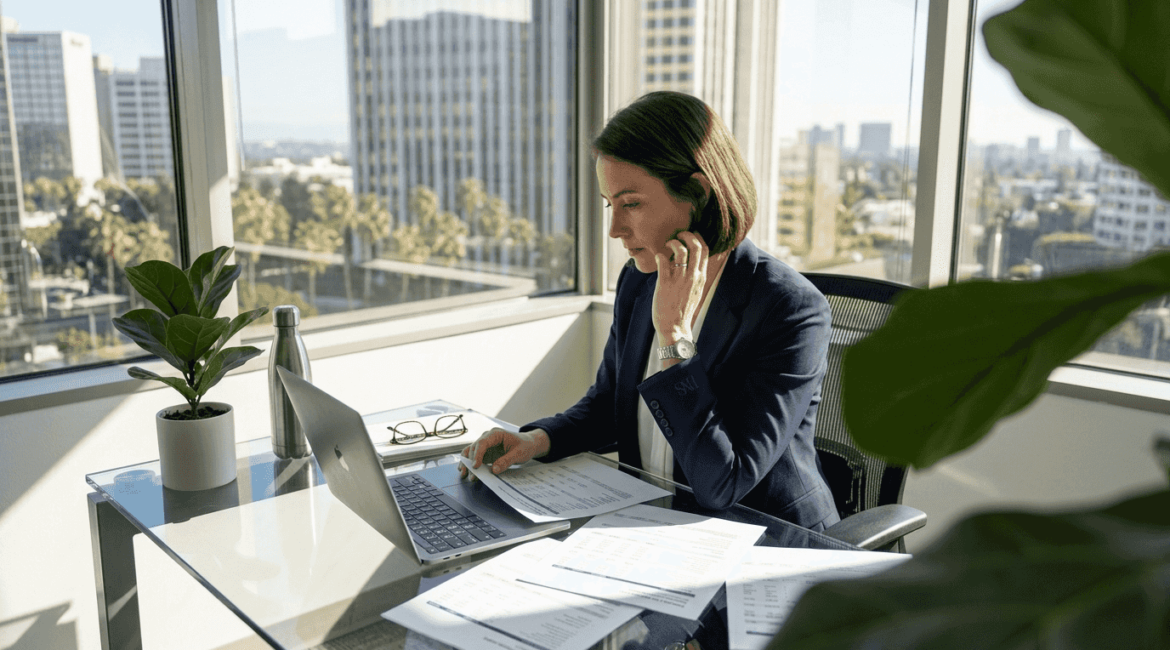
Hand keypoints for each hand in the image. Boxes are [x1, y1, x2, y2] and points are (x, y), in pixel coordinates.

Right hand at [458, 427, 550, 478]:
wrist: (528, 444)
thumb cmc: (524, 446)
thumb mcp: (519, 454)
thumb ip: (506, 461)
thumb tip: (494, 470)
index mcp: (496, 434)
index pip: (482, 443)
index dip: (477, 454)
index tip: (476, 466)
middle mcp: (487, 438)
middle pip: (474, 448)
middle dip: (471, 462)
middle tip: (472, 476)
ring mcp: (485, 445)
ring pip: (470, 453)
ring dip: (466, 463)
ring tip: (464, 474)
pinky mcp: (485, 453)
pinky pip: (474, 458)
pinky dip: (470, 464)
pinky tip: (466, 472)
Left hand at [653, 231, 708, 352]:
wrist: (674, 327)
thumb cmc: (682, 309)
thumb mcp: (695, 291)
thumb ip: (695, 277)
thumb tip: (689, 262)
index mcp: (701, 277)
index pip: (706, 250)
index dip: (698, 238)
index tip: (690, 235)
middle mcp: (693, 276)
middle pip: (696, 246)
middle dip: (687, 235)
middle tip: (678, 235)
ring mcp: (680, 279)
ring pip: (681, 250)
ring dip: (673, 243)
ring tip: (667, 245)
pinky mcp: (665, 283)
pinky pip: (663, 261)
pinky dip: (660, 255)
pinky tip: (658, 257)